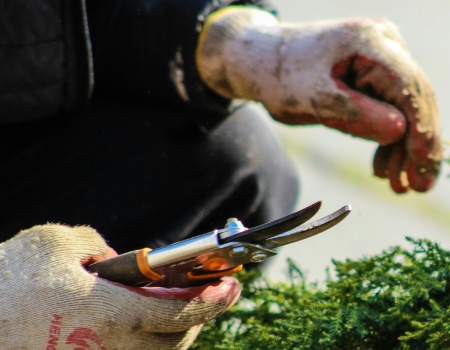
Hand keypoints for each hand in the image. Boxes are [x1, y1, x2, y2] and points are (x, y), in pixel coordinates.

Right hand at [0, 224, 240, 348]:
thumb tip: (118, 260)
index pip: (181, 312)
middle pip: (178, 341)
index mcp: (111, 315)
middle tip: (210, 293)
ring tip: (175, 305)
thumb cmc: (9, 280)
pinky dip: (146, 344)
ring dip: (174, 333)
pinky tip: (142, 323)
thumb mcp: (56, 243)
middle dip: (200, 317)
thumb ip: (98, 246)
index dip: (214, 300)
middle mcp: (110, 349)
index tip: (233, 286)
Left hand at [197, 7, 440, 192]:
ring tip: (399, 186)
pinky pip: (395, 107)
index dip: (422, 129)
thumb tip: (401, 132)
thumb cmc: (281, 76)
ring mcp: (386, 56)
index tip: (424, 166)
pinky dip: (391, 139)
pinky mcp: (380, 72)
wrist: (262, 61)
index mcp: (369, 42)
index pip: (409, 87)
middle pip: (416, 98)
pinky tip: (385, 168)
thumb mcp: (313, 100)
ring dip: (405, 148)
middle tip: (419, 187)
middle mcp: (386, 43)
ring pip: (408, 107)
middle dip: (419, 146)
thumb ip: (356, 115)